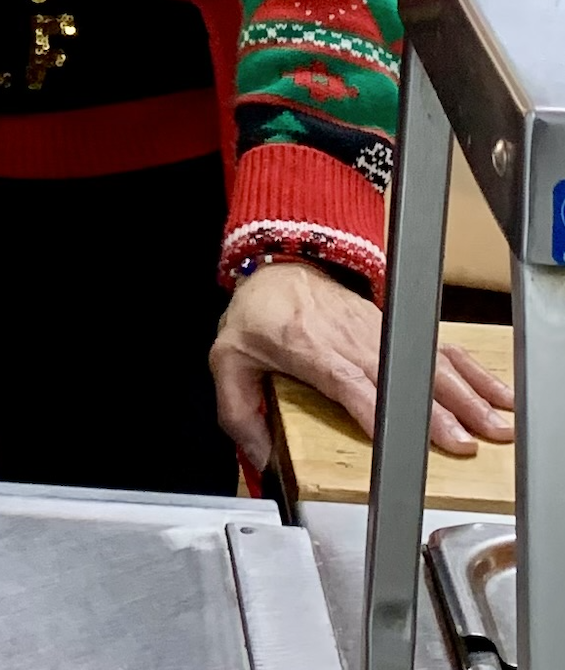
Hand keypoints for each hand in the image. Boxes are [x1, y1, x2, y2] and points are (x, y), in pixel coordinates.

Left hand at [210, 261, 514, 471]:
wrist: (275, 267)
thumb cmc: (255, 316)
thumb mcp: (227, 360)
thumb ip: (237, 411)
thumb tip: (258, 456)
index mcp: (307, 346)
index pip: (346, 381)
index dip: (374, 411)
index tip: (398, 441)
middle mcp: (347, 338)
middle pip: (397, 377)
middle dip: (434, 412)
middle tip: (464, 444)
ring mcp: (375, 330)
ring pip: (425, 362)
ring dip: (463, 395)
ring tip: (492, 424)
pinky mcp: (393, 328)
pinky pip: (435, 348)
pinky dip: (471, 371)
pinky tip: (496, 393)